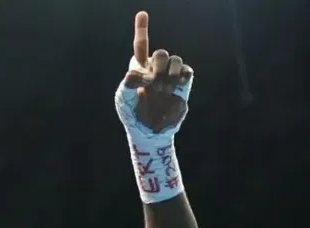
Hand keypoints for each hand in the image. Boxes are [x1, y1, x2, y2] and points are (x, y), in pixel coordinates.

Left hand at [123, 11, 193, 132]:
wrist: (149, 131)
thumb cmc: (133, 115)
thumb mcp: (123, 99)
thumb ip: (128, 83)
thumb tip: (143, 73)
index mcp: (139, 68)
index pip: (141, 45)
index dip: (142, 28)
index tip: (142, 13)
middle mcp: (156, 69)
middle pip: (160, 53)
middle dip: (157, 67)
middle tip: (153, 85)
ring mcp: (170, 75)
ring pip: (174, 59)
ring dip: (167, 75)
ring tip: (162, 90)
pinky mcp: (184, 84)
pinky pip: (186, 71)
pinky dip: (180, 79)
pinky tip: (174, 88)